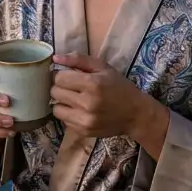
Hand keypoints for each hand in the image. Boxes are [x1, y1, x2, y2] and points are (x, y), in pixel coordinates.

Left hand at [51, 54, 168, 153]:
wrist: (135, 114)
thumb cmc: (119, 86)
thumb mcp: (103, 67)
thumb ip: (78, 60)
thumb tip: (55, 58)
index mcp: (92, 84)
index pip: (59, 78)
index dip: (62, 74)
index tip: (69, 75)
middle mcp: (87, 104)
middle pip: (55, 92)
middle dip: (61, 87)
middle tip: (72, 86)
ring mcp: (84, 120)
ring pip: (56, 109)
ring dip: (63, 102)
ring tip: (74, 99)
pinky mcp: (83, 132)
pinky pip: (64, 121)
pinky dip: (69, 114)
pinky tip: (80, 110)